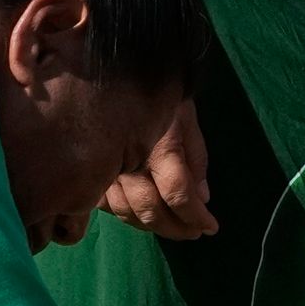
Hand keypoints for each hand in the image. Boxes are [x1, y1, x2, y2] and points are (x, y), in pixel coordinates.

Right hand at [102, 102, 217, 240]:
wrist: (124, 73)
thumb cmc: (164, 97)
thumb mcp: (189, 122)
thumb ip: (196, 161)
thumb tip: (202, 198)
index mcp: (159, 147)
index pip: (178, 193)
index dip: (196, 216)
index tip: (211, 227)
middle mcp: (130, 162)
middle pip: (151, 210)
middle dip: (177, 228)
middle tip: (194, 232)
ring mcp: (108, 168)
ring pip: (127, 212)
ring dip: (153, 227)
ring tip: (174, 227)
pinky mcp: (93, 170)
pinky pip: (108, 205)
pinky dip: (127, 215)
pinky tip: (142, 215)